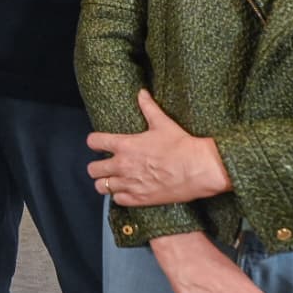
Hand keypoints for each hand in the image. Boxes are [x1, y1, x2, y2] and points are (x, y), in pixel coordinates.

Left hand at [87, 89, 230, 205]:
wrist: (199, 168)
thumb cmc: (181, 145)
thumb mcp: (162, 123)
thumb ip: (148, 107)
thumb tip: (142, 92)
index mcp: (125, 145)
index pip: (94, 142)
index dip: (94, 142)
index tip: (98, 144)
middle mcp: (122, 165)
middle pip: (93, 169)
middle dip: (97, 166)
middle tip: (105, 165)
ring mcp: (130, 183)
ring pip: (101, 187)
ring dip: (106, 183)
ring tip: (113, 180)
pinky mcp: (140, 198)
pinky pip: (117, 200)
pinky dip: (119, 196)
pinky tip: (126, 191)